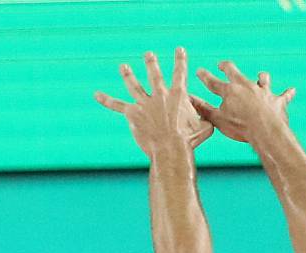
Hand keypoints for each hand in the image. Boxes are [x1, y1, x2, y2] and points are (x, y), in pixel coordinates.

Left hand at [95, 48, 212, 158]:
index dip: (180, 60)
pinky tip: (96, 95)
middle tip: (148, 54)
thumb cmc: (190, 140)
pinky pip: (116, 105)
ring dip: (128, 75)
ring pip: (134, 85)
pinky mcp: (132, 114)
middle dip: (151, 63)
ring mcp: (144, 103)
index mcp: (177, 94)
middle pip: (154, 74)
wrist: (170, 148)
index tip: (179, 50)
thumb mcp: (205, 126)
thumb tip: (209, 117)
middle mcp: (159, 94)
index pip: (180, 72)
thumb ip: (205, 118)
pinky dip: (106, 100)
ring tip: (123, 67)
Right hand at [192, 61, 295, 145]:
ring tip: (260, 76)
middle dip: (226, 67)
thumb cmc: (240, 126)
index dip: (204, 77)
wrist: (265, 130)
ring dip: (261, 77)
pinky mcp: (277, 101)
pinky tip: (292, 91)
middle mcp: (246, 86)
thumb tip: (189, 101)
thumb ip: (203, 109)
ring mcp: (263, 91)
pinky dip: (287, 94)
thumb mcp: (217, 119)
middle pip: (235, 72)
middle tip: (222, 64)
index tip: (199, 71)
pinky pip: (284, 96)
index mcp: (229, 91)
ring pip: (262, 79)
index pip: (213, 82)